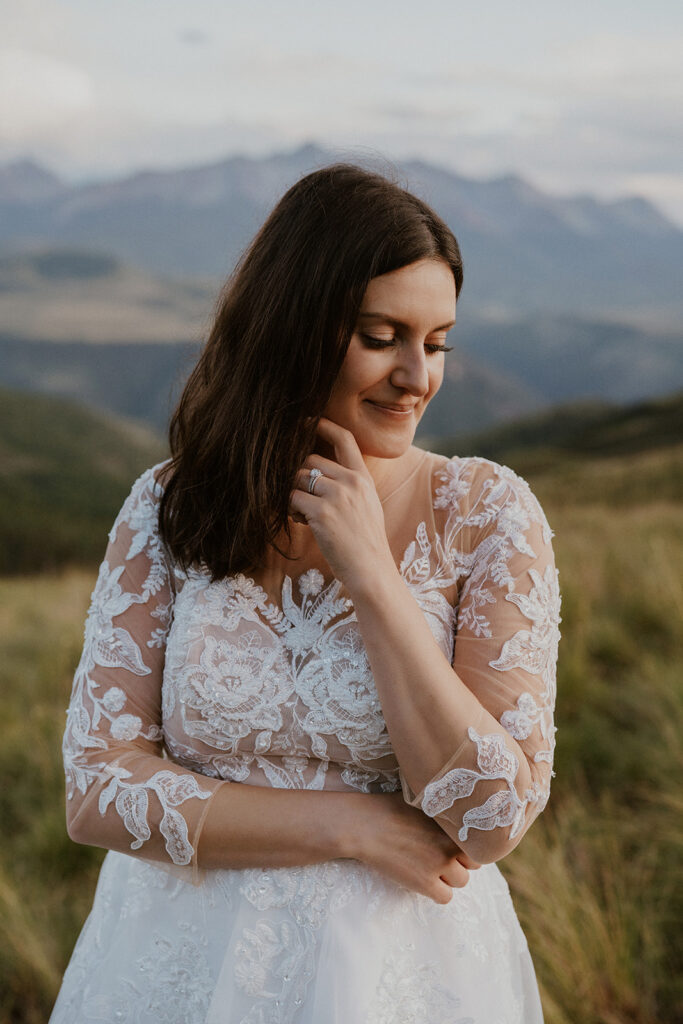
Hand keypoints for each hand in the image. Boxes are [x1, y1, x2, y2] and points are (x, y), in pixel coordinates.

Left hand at [289, 418, 395, 589]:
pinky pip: (292, 498)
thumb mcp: (367, 505)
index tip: (306, 421)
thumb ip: (350, 485)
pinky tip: (301, 522)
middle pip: (310, 460)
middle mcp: (352, 481)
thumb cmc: (365, 542)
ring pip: (298, 478)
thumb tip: (317, 474)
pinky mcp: (322, 513)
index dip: (323, 425)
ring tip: (302, 514)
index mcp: (363, 478)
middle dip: (299, 476)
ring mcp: (337, 496)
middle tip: (302, 499)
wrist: (371, 570)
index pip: (344, 438)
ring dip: (293, 494)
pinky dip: (290, 509)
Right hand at [348, 792, 480, 904]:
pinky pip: (445, 897)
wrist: (365, 825)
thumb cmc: (388, 808)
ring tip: (430, 868)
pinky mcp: (425, 883)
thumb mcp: (421, 800)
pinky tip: (424, 881)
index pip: (477, 843)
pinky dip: (437, 892)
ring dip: (449, 877)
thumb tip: (453, 807)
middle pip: (473, 864)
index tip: (452, 845)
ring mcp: (439, 864)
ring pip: (461, 881)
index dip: (465, 845)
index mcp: (451, 824)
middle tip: (441, 856)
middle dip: (460, 861)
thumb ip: (441, 809)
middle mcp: (450, 844)